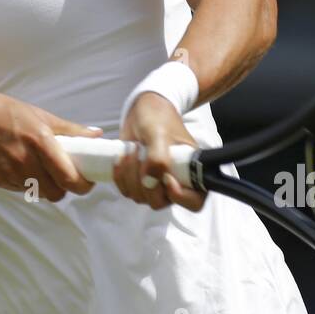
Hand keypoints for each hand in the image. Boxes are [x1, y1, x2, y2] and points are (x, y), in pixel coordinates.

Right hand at [0, 89, 97, 201]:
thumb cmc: (5, 112)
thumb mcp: (39, 115)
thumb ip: (70, 130)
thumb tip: (97, 135)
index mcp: (40, 141)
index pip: (70, 178)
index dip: (84, 183)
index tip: (88, 178)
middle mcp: (25, 160)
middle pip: (58, 192)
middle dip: (66, 186)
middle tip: (67, 175)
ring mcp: (10, 173)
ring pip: (41, 193)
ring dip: (48, 186)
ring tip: (45, 169)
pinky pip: (23, 190)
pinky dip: (29, 183)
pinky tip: (24, 167)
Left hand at [113, 92, 207, 211]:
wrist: (143, 111)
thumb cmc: (159, 118)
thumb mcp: (159, 134)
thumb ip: (158, 158)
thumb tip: (150, 183)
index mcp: (192, 172)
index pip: (194, 201)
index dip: (180, 196)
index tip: (165, 178)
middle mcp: (176, 183)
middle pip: (160, 202)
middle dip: (145, 182)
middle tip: (140, 153)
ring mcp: (156, 184)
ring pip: (141, 197)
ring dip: (130, 176)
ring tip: (131, 149)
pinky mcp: (138, 182)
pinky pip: (127, 191)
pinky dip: (120, 177)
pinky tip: (120, 158)